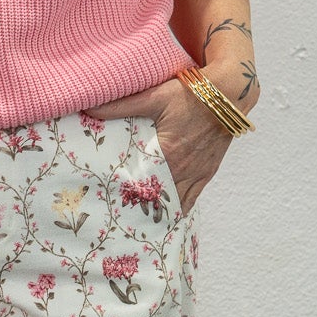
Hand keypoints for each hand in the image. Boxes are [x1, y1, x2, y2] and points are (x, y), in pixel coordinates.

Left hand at [85, 75, 231, 215]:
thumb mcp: (154, 97)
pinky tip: (169, 215)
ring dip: (161, 211)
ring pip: (177, 203)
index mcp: (168, 154)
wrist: (228, 93)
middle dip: (142, 209)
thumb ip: (120, 105)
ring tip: (142, 223)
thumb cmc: (190, 93)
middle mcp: (184, 169)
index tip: (112, 207)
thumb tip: (88, 108)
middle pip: (159, 199)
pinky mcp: (208, 172)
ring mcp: (198, 173)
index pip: (143, 185)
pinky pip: (193, 198)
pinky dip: (180, 208)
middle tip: (123, 220)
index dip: (128, 198)